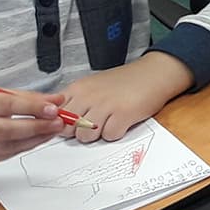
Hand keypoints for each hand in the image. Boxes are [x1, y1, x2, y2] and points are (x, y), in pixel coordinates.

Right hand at [0, 90, 70, 171]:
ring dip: (37, 137)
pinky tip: (40, 137)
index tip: (53, 107)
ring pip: (11, 145)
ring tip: (54, 128)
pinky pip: (9, 153)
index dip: (31, 107)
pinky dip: (28, 145)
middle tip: (58, 121)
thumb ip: (23, 97)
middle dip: (37, 126)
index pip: (3, 105)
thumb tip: (55, 100)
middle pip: (6, 129)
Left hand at [52, 51, 193, 141]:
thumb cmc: (125, 82)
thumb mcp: (93, 86)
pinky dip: (115, 133)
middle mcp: (88, 96)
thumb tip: (61, 122)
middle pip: (68, 129)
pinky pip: (109, 136)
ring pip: (85, 136)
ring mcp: (105, 105)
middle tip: (93, 124)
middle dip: (78, 132)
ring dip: (97, 135)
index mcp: (78, 89)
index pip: (55, 114)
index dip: (63, 124)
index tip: (73, 124)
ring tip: (108, 123)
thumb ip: (76, 101)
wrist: (154, 73)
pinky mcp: (123, 114)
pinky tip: (121, 122)